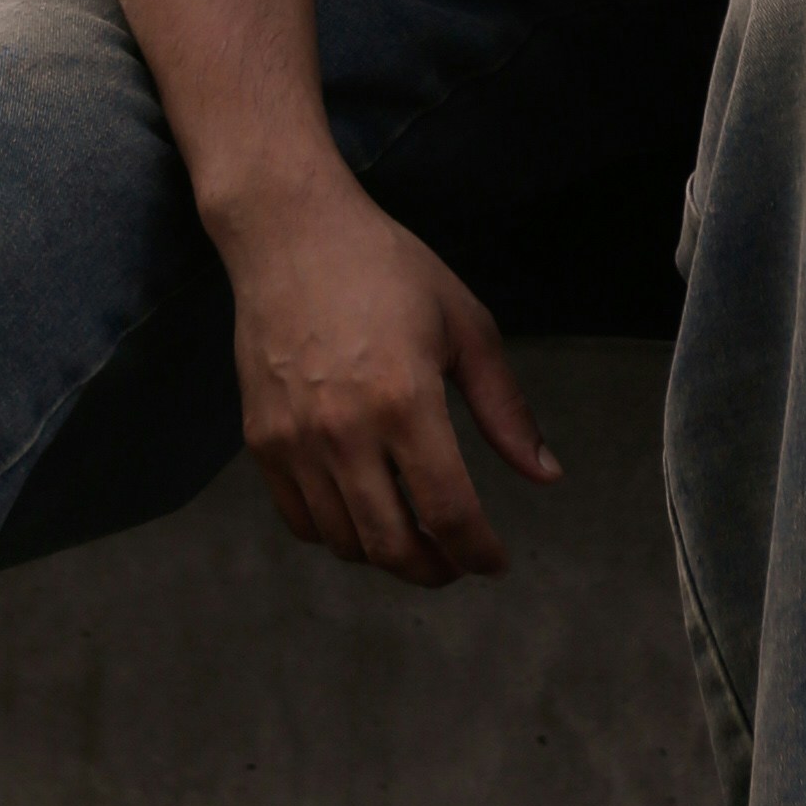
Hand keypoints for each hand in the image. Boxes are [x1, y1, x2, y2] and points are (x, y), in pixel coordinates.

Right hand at [229, 182, 559, 586]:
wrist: (290, 234)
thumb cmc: (386, 270)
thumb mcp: (466, 326)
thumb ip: (506, 409)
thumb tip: (545, 475)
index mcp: (405, 402)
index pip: (448, 512)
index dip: (479, 553)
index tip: (494, 561)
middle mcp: (344, 433)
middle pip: (392, 546)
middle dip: (435, 571)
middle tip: (456, 561)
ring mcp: (294, 441)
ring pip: (344, 542)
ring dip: (387, 556)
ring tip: (414, 536)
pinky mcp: (260, 440)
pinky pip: (299, 520)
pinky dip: (336, 534)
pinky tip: (363, 512)